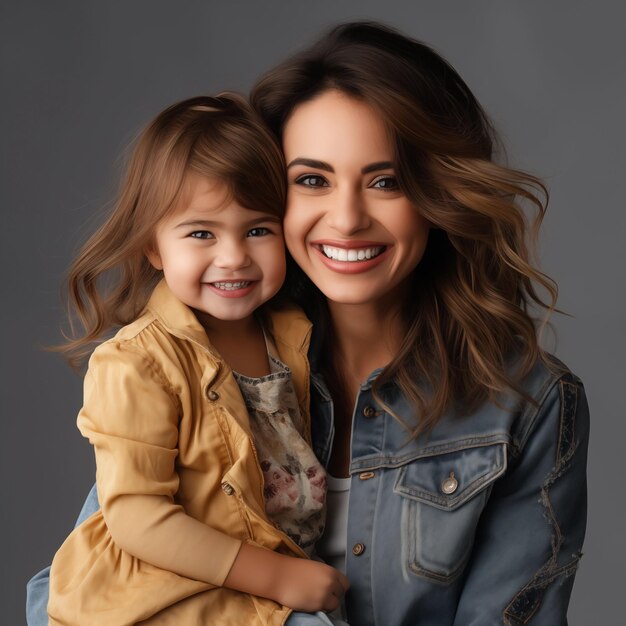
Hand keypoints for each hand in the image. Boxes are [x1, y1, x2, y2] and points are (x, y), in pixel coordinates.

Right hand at [224, 543, 349, 611]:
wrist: (280, 576)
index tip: (333, 589)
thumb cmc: (293, 569)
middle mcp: (331, 582)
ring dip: (328, 603)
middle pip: (341, 594)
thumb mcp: (314, 567)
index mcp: (330, 570)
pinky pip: (325, 610)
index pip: (345, 583)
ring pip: (335, 604)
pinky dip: (321, 608)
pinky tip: (312, 603)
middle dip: (334, 594)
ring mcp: (325, 594)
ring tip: (317, 599)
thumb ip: (324, 575)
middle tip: (322, 594)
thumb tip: (331, 582)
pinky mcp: (318, 605)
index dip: (339, 587)